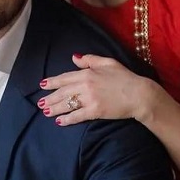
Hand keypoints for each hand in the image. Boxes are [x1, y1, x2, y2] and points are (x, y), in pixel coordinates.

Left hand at [39, 54, 155, 125]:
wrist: (138, 94)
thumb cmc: (125, 77)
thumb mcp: (108, 62)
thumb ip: (89, 59)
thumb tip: (73, 58)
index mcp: (87, 73)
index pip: (65, 78)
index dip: (52, 82)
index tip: (42, 85)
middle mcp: (85, 85)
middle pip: (62, 92)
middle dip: (50, 98)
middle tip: (41, 103)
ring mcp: (89, 99)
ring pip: (66, 104)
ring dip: (54, 109)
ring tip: (46, 112)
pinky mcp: (94, 111)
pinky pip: (76, 116)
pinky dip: (66, 119)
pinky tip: (59, 122)